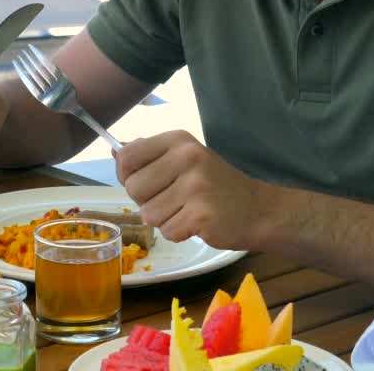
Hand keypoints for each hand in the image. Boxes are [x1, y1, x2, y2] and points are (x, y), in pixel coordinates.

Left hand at [115, 129, 266, 249]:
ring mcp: (195, 186)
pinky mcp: (201, 215)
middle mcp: (186, 157)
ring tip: (187, 211)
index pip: (128, 156)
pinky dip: (179, 233)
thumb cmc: (216, 186)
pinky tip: (197, 223)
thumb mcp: (185, 160)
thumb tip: (114, 151)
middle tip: (173, 199)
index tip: (145, 182)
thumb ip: (150, 156)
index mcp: (178, 140)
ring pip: (148, 214)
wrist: (259, 210)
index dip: (127, 175)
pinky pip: (167, 231)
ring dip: (165, 220)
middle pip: (133, 188)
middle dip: (147, 201)